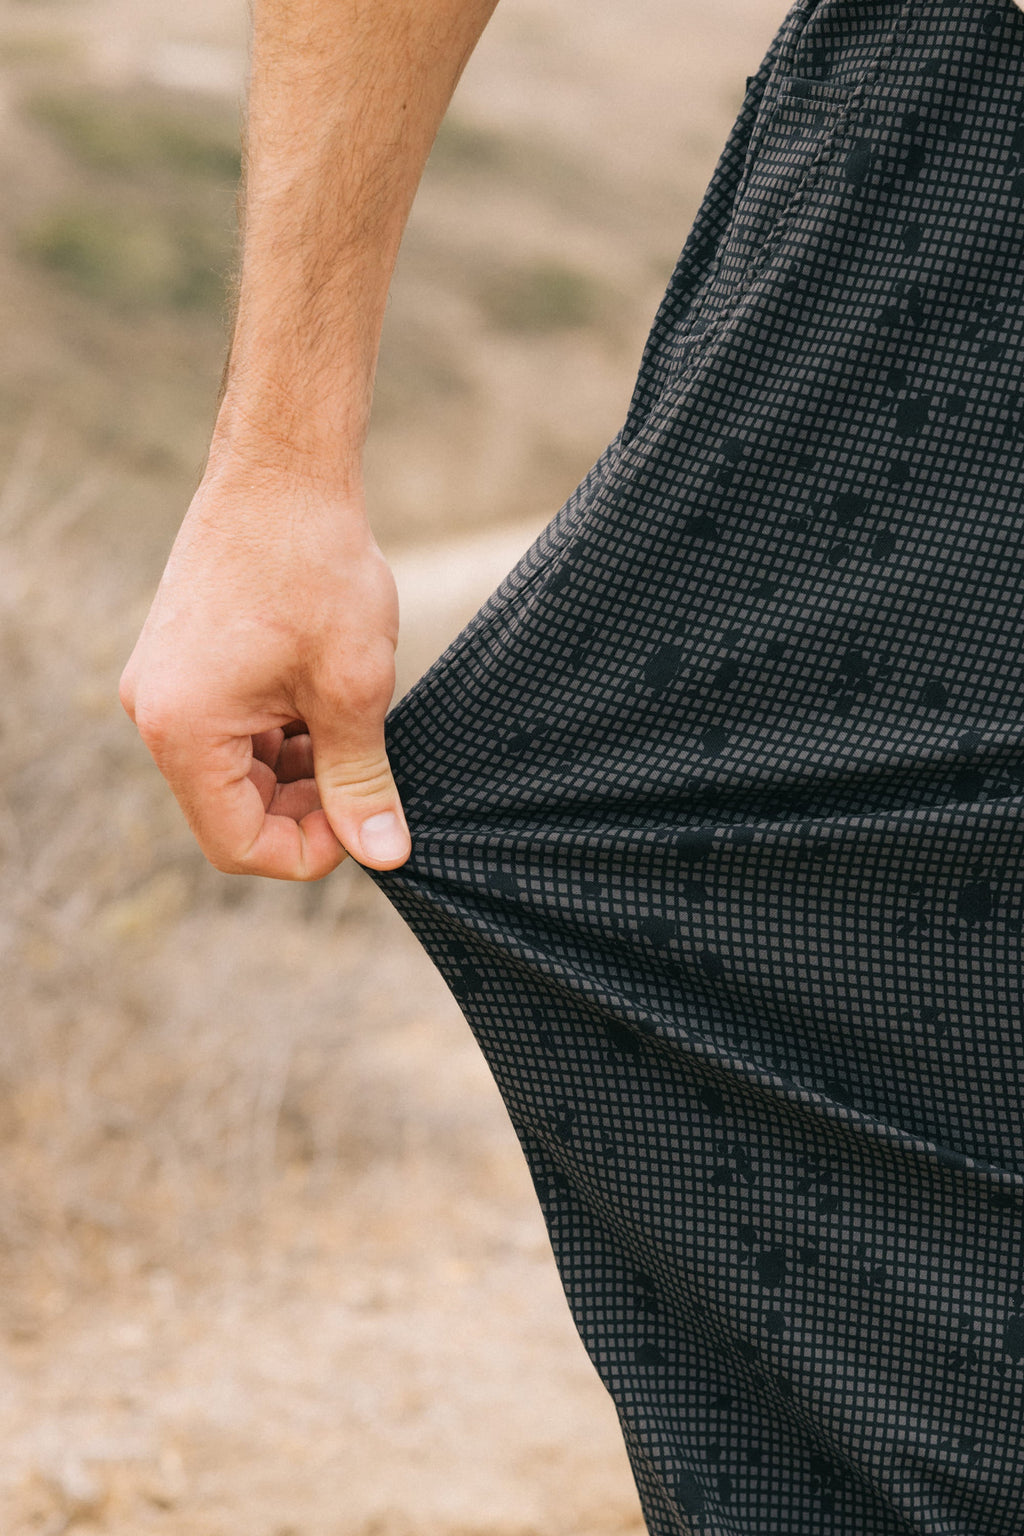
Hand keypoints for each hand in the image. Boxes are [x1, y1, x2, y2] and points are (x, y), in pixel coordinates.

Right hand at [119, 468, 410, 880]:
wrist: (284, 470)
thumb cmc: (316, 567)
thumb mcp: (353, 688)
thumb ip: (362, 780)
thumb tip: (383, 854)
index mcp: (184, 730)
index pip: (238, 843)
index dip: (308, 852)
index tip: (363, 822)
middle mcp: (156, 714)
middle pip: (233, 811)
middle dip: (305, 808)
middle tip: (367, 777)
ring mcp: (164, 686)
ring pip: (235, 773)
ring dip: (297, 770)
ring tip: (351, 727)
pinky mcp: (183, 665)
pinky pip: (229, 731)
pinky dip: (279, 736)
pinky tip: (324, 703)